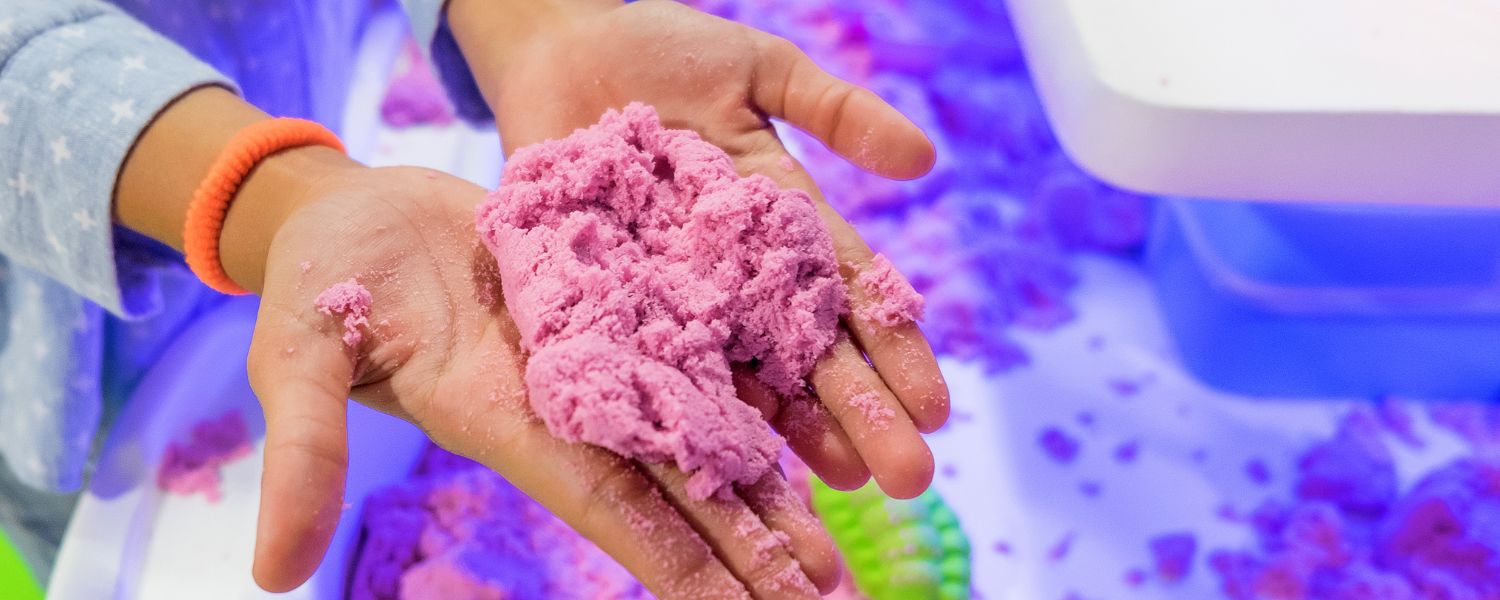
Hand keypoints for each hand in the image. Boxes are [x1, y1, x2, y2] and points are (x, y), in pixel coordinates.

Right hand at [244, 166, 840, 596]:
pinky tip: (808, 409)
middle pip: (679, 486)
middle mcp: (572, 403)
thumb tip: (270, 574)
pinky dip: (750, 378)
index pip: (614, 509)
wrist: (355, 207)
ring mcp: (600, 347)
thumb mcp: (299, 360)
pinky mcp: (616, 291)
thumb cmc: (319, 282)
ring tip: (839, 534)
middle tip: (836, 596)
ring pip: (702, 421)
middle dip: (752, 546)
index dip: (684, 564)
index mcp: (512, 424)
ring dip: (767, 477)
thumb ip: (304, 452)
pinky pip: (697, 339)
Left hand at [449, 0, 950, 498]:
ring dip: (793, 435)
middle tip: (908, 478)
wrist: (558, 46)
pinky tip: (728, 466)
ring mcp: (678, 295)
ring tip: (842, 488)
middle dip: (862, 415)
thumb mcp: (759, 68)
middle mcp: (739, 275)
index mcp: (784, 222)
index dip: (894, 351)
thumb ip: (836, 111)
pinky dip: (689, 414)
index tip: (936, 408)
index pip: (852, 296)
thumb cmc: (658, 49)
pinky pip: (652, 365)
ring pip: (744, 376)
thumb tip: (927, 161)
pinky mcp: (608, 303)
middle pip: (810, 353)